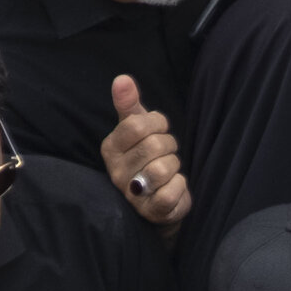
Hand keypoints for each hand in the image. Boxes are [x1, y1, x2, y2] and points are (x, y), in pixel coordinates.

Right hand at [99, 75, 187, 227]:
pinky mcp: (151, 211)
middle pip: (153, 145)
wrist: (157, 198)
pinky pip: (170, 192)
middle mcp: (116, 172)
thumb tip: (122, 79)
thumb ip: (129, 104)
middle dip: (169, 145)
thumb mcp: (137, 127)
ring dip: (175, 165)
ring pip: (163, 169)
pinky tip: (174, 186)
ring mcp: (132, 194)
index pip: (136, 125)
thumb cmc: (146, 156)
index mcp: (110, 148)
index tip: (160, 129)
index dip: (158, 123)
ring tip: (169, 169)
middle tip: (166, 152)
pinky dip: (180, 186)